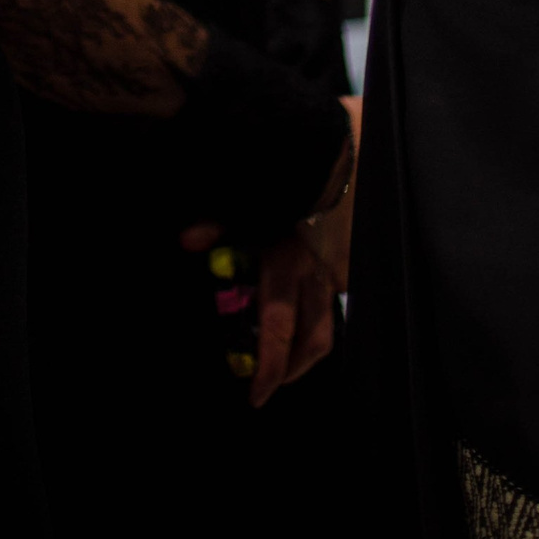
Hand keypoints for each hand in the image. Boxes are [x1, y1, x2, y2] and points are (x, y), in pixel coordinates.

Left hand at [178, 91, 360, 407]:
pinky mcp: (351, 257)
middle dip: (291, 371)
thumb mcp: (251, 191)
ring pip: (329, 323)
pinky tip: (306, 304)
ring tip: (288, 363)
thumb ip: (219, 218)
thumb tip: (187, 242)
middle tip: (269, 387)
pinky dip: (319, 305)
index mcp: (288, 258)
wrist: (346, 142)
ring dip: (307, 348)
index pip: (279, 327)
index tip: (256, 397)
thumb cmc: (292, 163)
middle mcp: (318, 271)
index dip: (270, 367)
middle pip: (314, 340)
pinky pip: (336, 292)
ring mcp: (340, 267)